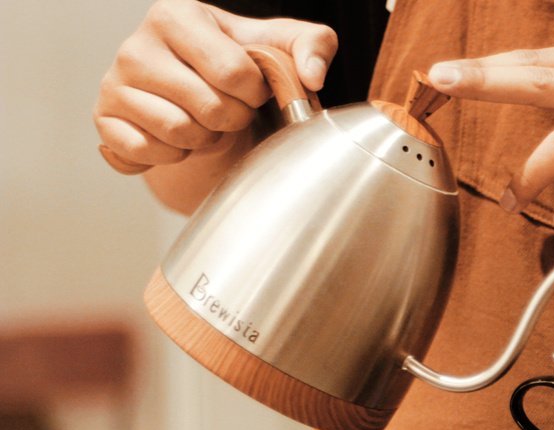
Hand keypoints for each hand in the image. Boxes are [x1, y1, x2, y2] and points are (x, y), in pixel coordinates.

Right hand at [95, 0, 336, 170]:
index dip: (255, 92)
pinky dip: (173, 155)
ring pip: (180, 133)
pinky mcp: (104, 119)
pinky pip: (148, 152)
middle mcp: (136, 44)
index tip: (250, 87)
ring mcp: (114, 82)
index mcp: (177, 15)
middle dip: (233, 118)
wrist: (198, 97)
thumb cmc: (239, 68)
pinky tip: (177, 136)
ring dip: (205, 138)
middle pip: (210, 107)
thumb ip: (313, 45)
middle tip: (227, 107)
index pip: (234, 72)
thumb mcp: (280, 46)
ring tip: (203, 120)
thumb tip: (312, 77)